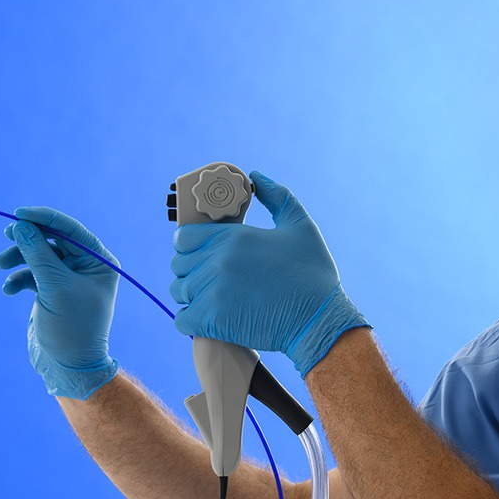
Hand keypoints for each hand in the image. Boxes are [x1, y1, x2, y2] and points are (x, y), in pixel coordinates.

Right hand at [0, 206, 118, 398]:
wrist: (68, 367)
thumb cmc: (71, 327)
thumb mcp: (55, 287)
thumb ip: (37, 253)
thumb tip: (22, 225)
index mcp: (98, 261)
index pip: (70, 229)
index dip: (44, 218)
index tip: (18, 214)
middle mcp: (85, 266)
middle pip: (51, 239)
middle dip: (27, 239)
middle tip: (6, 235)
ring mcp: (67, 279)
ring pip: (38, 256)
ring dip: (17, 258)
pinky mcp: (51, 291)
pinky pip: (31, 274)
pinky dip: (18, 278)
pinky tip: (8, 290)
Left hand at [169, 171, 369, 376]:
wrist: (320, 321)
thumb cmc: (313, 274)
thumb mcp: (301, 227)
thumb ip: (278, 197)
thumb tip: (256, 176)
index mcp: (233, 237)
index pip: (183, 237)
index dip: (188, 244)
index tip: (200, 252)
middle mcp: (217, 261)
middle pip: (178, 264)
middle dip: (190, 270)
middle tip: (209, 277)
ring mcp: (212, 292)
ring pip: (178, 291)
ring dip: (190, 295)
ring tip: (211, 298)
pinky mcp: (212, 321)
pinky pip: (181, 320)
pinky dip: (191, 320)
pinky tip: (208, 318)